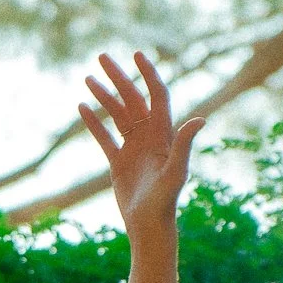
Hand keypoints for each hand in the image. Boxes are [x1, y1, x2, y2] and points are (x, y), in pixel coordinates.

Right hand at [79, 50, 202, 233]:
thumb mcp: (175, 172)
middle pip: (133, 99)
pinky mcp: (119, 163)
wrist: (149, 227)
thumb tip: (200, 118)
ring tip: (88, 78)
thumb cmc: (165, 202)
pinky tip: (81, 107)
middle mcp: (149, 137)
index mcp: (163, 134)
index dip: (148, 74)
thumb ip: (184, 144)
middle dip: (119, 77)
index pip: (156, 95)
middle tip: (101, 57)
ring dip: (104, 96)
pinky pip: (104, 137)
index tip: (137, 55)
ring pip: (117, 115)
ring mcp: (133, 149)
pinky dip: (94, 123)